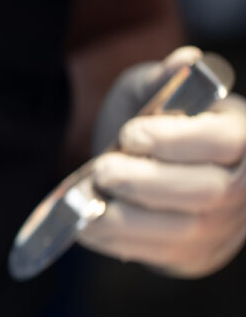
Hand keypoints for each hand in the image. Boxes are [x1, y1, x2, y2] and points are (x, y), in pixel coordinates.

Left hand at [78, 47, 245, 276]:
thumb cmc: (156, 122)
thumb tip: (186, 61)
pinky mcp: (195, 255)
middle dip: (147, 182)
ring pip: (184, 231)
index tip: (131, 134)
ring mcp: (223, 226)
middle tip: (103, 169)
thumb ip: (164, 80)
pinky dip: (117, 240)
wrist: (150, 168)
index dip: (177, 140)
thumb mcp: (154, 91)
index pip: (227, 142)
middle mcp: (244, 186)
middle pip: (209, 192)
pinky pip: (159, 255)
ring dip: (126, 217)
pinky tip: (85, 223)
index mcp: (243, 136)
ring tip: (87, 197)